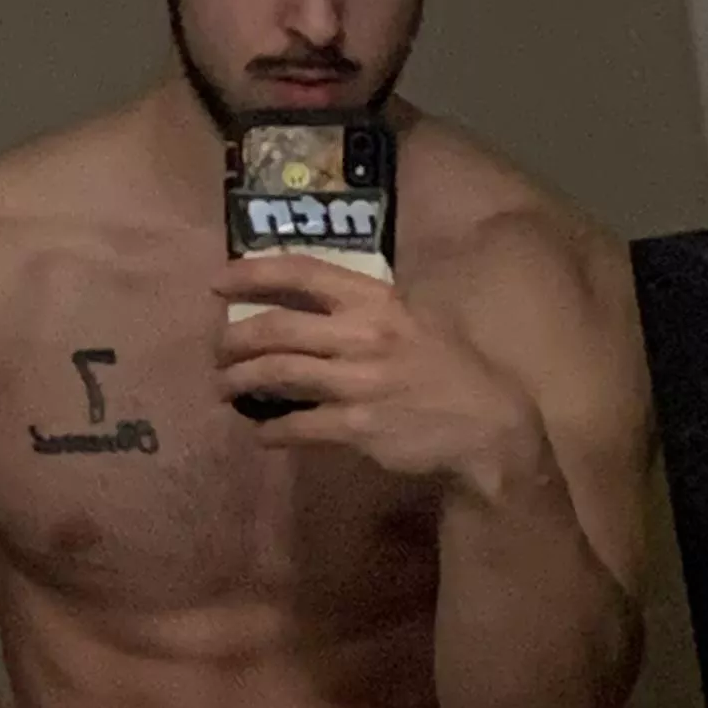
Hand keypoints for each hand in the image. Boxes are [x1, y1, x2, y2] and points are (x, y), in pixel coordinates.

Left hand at [216, 257, 545, 497]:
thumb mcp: (418, 318)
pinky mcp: (358, 426)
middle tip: (217, 349)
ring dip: (240, 381)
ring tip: (224, 388)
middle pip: (277, 328)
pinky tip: (262, 433)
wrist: (489, 424)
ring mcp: (358, 382)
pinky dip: (271, 430)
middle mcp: (362, 334)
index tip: (219, 281)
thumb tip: (318, 304)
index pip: (304, 273)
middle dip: (233, 339)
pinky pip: (298, 426)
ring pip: (278, 374)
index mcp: (378, 301)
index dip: (253, 273)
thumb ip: (371, 309)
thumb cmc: (451, 368)